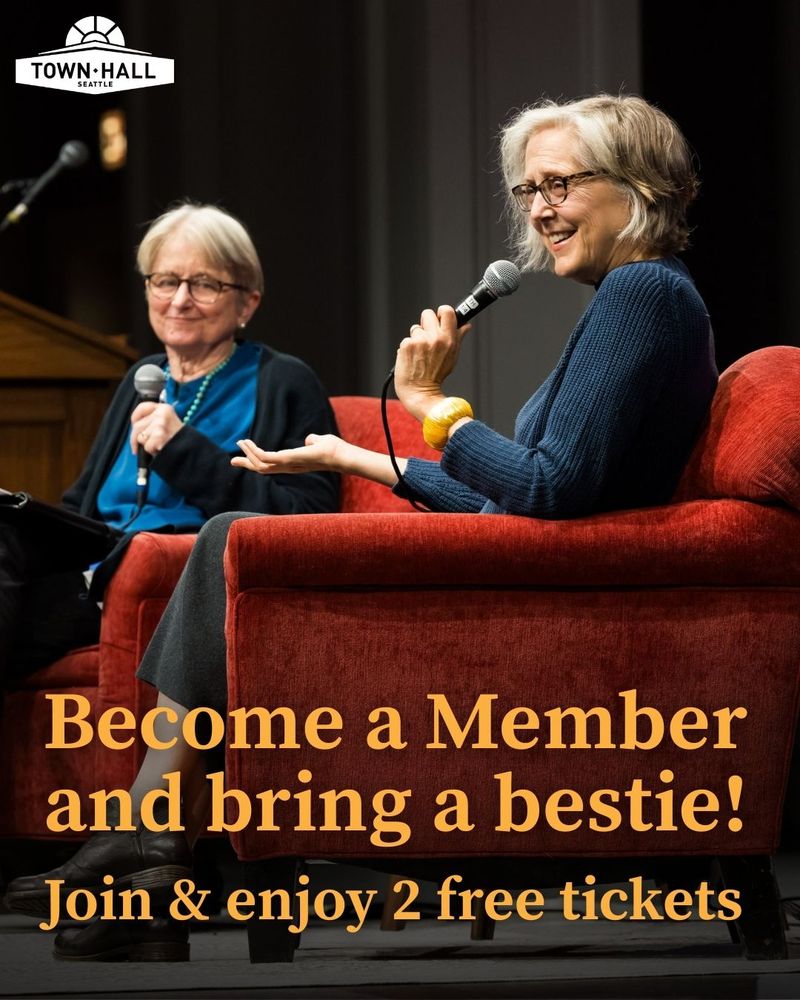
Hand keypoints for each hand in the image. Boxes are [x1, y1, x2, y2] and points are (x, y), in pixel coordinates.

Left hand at [130, 402, 183, 455]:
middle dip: (136, 438)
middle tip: (142, 444)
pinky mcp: (160, 436)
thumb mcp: (166, 422)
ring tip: (158, 445)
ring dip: (146, 445)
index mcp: (164, 408)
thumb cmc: (177, 438)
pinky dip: (151, 450)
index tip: (135, 425)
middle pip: (137, 426)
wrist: (190, 449)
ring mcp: (161, 424)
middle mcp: (162, 414)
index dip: (135, 418)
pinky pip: (146, 446)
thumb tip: (135, 425)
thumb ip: (152, 419)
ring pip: (140, 437)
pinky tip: (160, 448)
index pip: (141, 408)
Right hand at [232, 434, 343, 474]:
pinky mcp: (287, 459)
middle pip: (261, 469)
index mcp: (292, 464)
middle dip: (247, 464)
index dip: (256, 463)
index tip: (243, 459)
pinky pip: (265, 458)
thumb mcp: (319, 442)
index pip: (271, 467)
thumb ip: (311, 440)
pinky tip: (248, 443)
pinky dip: (254, 451)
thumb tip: (309, 439)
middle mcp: (288, 467)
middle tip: (233, 459)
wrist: (341, 455)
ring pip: (260, 465)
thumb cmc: (333, 449)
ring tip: (240, 442)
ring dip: (248, 454)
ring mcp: (287, 464)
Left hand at [394, 306, 470, 421]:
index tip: (439, 318)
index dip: (441, 312)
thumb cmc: (436, 376)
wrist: (420, 392)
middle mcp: (435, 338)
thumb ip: (458, 338)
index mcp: (448, 339)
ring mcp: (420, 341)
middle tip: (427, 337)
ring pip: (415, 328)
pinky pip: (406, 339)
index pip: (447, 311)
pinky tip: (412, 358)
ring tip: (420, 353)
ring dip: (416, 338)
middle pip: (427, 314)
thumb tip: (466, 326)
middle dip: (426, 323)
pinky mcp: (407, 346)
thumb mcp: (453, 356)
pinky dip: (408, 348)